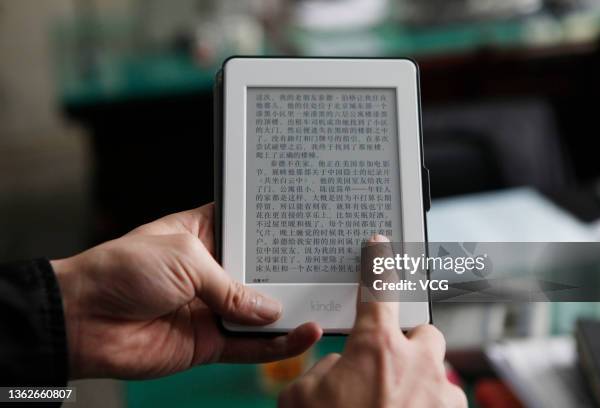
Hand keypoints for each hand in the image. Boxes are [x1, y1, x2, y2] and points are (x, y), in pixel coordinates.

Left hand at [51, 203, 321, 378]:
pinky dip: (278, 344)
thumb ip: (232, 287)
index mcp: (204, 235)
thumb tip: (271, 308)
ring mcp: (213, 308)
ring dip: (292, 310)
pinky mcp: (210, 342)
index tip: (310, 231)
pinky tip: (302, 334)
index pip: (251, 232)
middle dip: (292, 274)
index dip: (277, 233)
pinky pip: (251, 345)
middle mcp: (213, 271)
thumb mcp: (184, 260)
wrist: (83, 320)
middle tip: (328, 270)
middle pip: (263, 274)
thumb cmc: (123, 269)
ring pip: (262, 312)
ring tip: (326, 304)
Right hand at [278, 236, 466, 407]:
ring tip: (395, 404)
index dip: (378, 262)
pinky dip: (429, 406)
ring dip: (420, 381)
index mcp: (376, 346)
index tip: (381, 244)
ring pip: (437, 370)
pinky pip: (445, 401)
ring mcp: (441, 392)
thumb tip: (342, 367)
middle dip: (410, 344)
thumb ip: (325, 368)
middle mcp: (416, 362)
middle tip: (388, 367)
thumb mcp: (303, 396)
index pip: (378, 288)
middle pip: (424, 333)